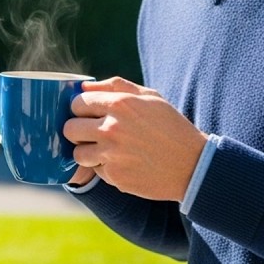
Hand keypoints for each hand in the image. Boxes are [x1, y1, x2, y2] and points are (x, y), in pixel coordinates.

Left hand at [63, 77, 206, 201]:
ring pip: (77, 154)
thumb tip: (85, 87)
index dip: (81, 109)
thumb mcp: (151, 97)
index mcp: (120, 105)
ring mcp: (112, 155)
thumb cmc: (171, 126)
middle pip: (70, 128)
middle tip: (91, 133)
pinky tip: (123, 163)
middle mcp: (112, 129)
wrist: (193, 165)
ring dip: (87, 152)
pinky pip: (96, 171)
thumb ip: (116, 86)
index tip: (88, 114)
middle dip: (78, 130)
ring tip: (105, 150)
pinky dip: (105, 168)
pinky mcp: (115, 177)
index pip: (77, 104)